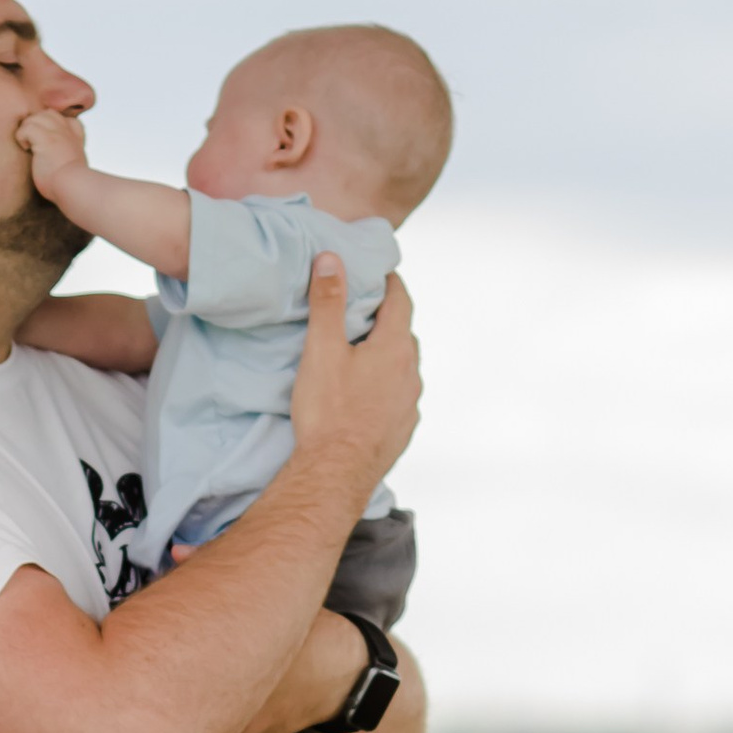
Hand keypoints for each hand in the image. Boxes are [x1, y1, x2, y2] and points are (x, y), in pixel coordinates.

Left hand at [18, 106, 90, 197]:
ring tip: (28, 146)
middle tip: (32, 143)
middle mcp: (67, 132)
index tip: (49, 142)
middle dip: (36, 124)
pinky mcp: (45, 140)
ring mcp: (57, 133)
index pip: (68, 120)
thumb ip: (68, 157)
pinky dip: (22, 137)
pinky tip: (26, 149)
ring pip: (36, 117)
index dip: (54, 126)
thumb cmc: (71, 185)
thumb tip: (58, 162)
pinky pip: (27, 128)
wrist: (73, 188)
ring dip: (27, 129)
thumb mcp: (75, 166)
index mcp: (76, 138)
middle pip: (49, 113)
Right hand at [290, 258, 419, 490]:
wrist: (336, 474)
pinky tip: (368, 395)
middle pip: (403, 335)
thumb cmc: (327, 411)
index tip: (378, 273)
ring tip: (362, 355)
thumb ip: (328, 302)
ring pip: (403, 369)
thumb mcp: (322, 350)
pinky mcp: (403, 430)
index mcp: (396, 348)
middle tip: (363, 312)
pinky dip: (387, 387)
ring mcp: (410, 405)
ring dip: (387, 357)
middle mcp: (411, 374)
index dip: (389, 283)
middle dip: (386, 320)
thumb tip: (332, 259)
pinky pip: (399, 398)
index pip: (400, 301)